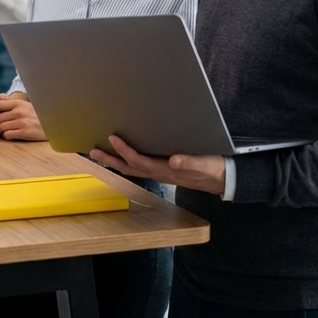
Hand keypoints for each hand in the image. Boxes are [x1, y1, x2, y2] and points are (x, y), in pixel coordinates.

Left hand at [0, 92, 45, 140]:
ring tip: (13, 128)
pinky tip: (17, 133)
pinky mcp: (25, 132)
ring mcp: (22, 122)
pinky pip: (8, 135)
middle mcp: (18, 111)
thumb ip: (7, 100)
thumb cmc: (37, 115)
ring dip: (2, 130)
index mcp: (17, 103)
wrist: (54, 126)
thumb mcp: (23, 105)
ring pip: (0, 128)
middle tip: (3, 124)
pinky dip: (9, 135)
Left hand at [89, 135, 226, 194]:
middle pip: (129, 168)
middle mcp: (159, 173)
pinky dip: (128, 161)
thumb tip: (173, 161)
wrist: (223, 179)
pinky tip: (123, 154)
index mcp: (166, 170)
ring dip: (116, 161)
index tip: (113, 138)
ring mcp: (161, 173)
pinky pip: (141, 167)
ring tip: (100, 153)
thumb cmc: (213, 169)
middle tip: (93, 151)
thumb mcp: (205, 164)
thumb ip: (189, 163)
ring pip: (133, 169)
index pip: (140, 160)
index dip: (125, 150)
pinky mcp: (164, 170)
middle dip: (111, 159)